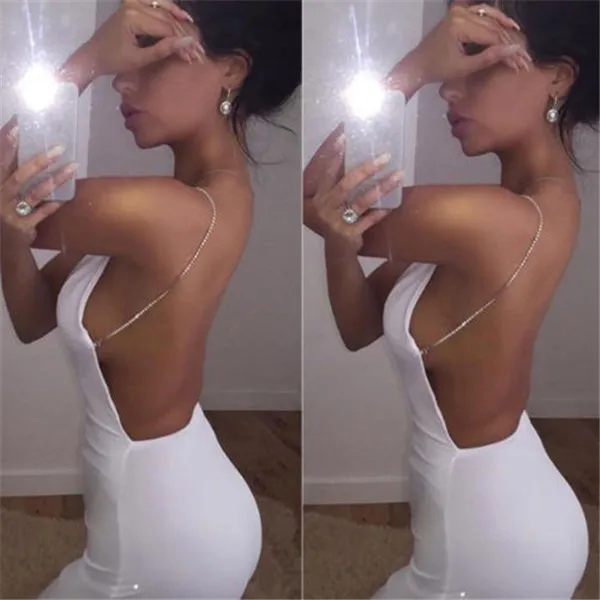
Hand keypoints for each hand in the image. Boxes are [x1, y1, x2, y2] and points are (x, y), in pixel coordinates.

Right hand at [0, 116, 76, 247]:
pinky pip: (39, 214)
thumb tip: (17, 140)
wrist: (3, 247)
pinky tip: (63, 199)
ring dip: (54, 180)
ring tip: (71, 168)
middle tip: (59, 148)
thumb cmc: (3, 212)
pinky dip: (50, 206)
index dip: (6, 143)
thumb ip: (8, 172)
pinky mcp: (21, 227)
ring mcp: (9, 213)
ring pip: (34, 194)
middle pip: (19, 176)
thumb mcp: (1, 191)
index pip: (0, 161)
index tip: (16, 125)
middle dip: (39, 161)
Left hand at [81, 0, 204, 77]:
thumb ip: (163, 49)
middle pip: (166, 19)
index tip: (194, 56)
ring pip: (164, 10)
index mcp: (133, 17)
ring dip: (180, 23)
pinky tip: (183, 16)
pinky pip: (155, 4)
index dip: (182, 43)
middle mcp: (133, 5)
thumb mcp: (140, 59)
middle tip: (197, 52)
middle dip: (183, 36)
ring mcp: (132, 3)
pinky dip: (170, 9)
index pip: (165, 29)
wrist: (94, 55)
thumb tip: (187, 43)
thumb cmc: (114, 61)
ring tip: (194, 35)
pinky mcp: (132, 5)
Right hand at [306, 139, 402, 254]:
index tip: (343, 138)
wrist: (336, 252)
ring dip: (380, 188)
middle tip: (385, 157)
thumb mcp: (331, 204)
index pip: (327, 173)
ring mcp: (337, 222)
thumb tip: (358, 162)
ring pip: (361, 202)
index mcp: (320, 198)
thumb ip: (338, 186)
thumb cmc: (335, 222)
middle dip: (366, 169)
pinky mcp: (349, 234)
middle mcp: (326, 208)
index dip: (334, 156)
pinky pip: (368, 221)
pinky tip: (392, 205)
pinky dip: (379, 213)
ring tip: (398, 176)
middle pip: (346, 185)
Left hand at [387, 2, 531, 88]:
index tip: (520, 60)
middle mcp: (460, 13)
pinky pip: (480, 12)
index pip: (491, 36)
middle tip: (523, 55)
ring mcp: (458, 11)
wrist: (418, 64)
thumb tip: (513, 50)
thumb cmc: (438, 69)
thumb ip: (488, 58)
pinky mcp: (458, 13)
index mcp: (460, 26)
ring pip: (489, 15)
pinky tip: (506, 24)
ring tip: (518, 35)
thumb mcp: (463, 68)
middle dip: (508, 41)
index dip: (507, 49)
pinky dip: (493, 18)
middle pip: (491, 26)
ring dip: (504, 26)